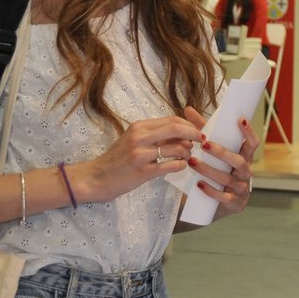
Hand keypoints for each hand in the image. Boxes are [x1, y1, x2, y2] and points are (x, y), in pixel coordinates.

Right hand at [76, 115, 199, 202]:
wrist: (97, 177)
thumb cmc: (119, 159)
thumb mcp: (134, 140)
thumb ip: (156, 135)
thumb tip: (184, 135)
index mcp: (139, 126)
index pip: (172, 120)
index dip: (190, 125)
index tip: (197, 132)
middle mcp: (140, 137)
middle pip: (177, 128)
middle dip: (194, 134)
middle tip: (201, 142)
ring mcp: (141, 154)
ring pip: (177, 148)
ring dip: (187, 153)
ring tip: (187, 157)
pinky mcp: (143, 171)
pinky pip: (171, 166)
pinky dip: (181, 165)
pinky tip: (180, 167)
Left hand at [181, 107, 259, 218]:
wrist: (213, 203)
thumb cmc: (214, 170)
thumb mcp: (209, 150)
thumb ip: (201, 130)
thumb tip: (187, 109)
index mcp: (244, 157)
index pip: (252, 144)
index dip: (248, 132)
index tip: (240, 120)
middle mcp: (246, 172)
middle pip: (239, 161)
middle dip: (221, 152)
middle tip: (204, 144)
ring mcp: (241, 189)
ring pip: (227, 178)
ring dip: (209, 170)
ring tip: (192, 162)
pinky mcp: (234, 203)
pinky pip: (224, 197)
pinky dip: (211, 191)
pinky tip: (199, 185)